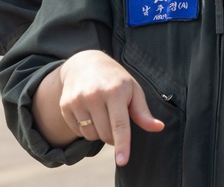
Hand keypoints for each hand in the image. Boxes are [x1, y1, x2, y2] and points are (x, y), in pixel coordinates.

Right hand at [35, 50, 163, 165]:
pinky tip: (88, 112)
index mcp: (114, 91)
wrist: (85, 63)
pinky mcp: (65, 105)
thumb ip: (142, 112)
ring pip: (91, 135)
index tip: (122, 160)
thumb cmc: (115, 79)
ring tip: (101, 114)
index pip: (120, 124)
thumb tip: (158, 127)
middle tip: (114, 118)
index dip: (122, 145)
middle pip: (105, 134)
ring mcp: (77, 100)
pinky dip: (85, 128)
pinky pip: (78, 132)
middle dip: (113, 135)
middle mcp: (94, 95)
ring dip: (98, 132)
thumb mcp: (132, 89)